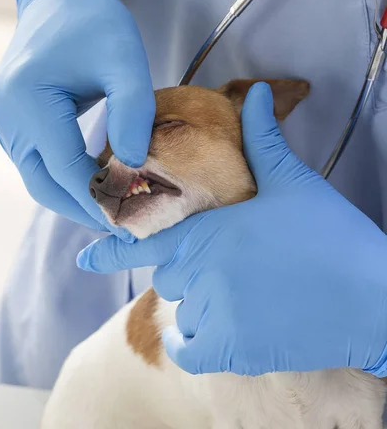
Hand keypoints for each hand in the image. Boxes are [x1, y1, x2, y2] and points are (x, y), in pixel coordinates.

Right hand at [0, 0, 153, 239]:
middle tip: (126, 225)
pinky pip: (38, 162)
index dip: (101, 199)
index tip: (133, 220)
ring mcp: (3, 121)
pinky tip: (97, 182)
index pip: (66, 169)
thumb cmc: (96, 22)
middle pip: (45, 184)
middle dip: (86, 209)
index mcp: (28, 100)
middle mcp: (6, 116)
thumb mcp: (125, 60)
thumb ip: (133, 112)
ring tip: (116, 207)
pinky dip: (66, 178)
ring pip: (40, 178)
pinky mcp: (11, 122)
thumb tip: (135, 166)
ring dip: (76, 197)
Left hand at [77, 82, 386, 376]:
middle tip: (232, 265)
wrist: (372, 298)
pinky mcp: (233, 350)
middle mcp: (202, 272)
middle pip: (170, 273)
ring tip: (247, 293)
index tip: (85, 257)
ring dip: (203, 303)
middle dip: (191, 267)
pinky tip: (220, 329)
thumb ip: (263, 139)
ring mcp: (215, 313)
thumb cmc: (331, 236)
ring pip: (184, 309)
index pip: (144, 238)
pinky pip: (190, 351)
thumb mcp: (294, 182)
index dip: (111, 248)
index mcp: (210, 229)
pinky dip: (196, 343)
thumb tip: (256, 91)